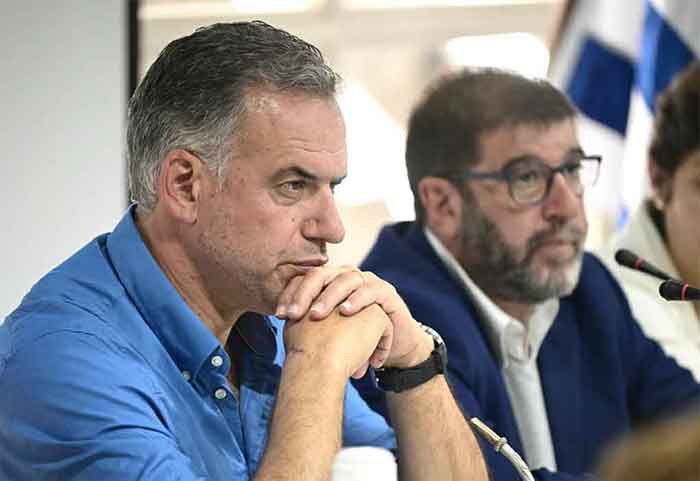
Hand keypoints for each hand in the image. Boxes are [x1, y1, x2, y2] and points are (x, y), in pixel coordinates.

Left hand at [276, 266, 431, 368]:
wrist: (390, 347)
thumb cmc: (356, 340)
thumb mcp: (330, 334)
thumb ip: (310, 327)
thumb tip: (281, 330)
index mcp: (330, 283)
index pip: (305, 280)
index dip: (291, 294)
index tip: (280, 314)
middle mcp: (346, 277)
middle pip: (322, 275)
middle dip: (306, 293)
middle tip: (295, 314)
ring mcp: (367, 282)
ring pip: (346, 279)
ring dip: (330, 296)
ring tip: (317, 315)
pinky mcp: (386, 292)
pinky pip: (371, 291)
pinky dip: (358, 300)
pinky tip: (346, 312)